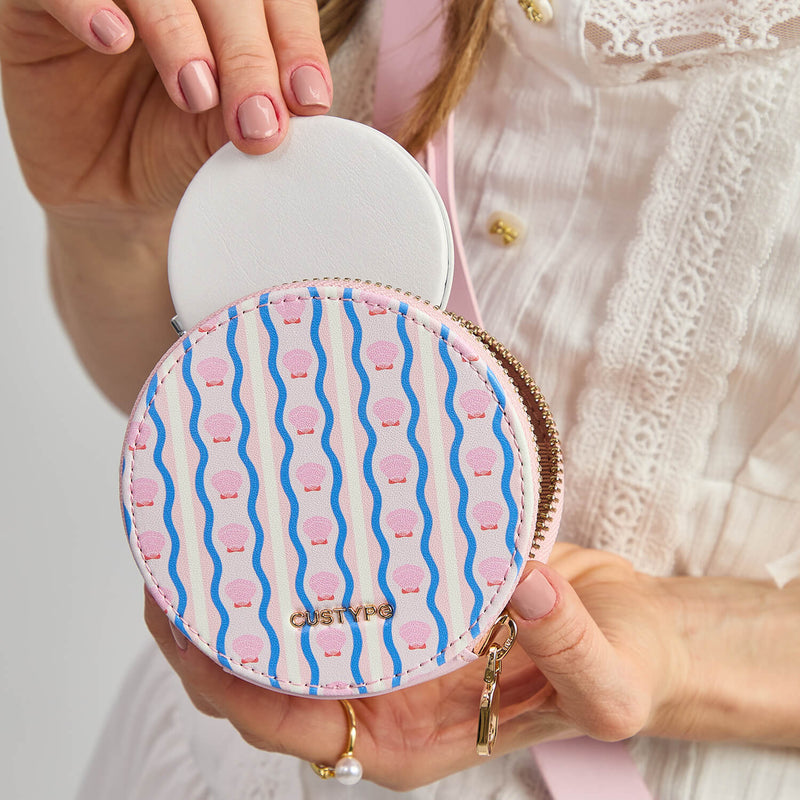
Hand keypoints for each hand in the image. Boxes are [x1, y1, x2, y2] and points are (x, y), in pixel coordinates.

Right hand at [0, 0, 330, 219]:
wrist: (113, 197)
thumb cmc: (175, 153)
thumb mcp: (225, 135)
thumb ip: (261, 107)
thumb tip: (302, 100)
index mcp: (229, 8)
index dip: (294, 41)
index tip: (308, 99)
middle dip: (246, 53)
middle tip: (255, 119)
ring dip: (178, 30)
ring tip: (195, 94)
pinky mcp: (35, 1)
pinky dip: (86, 1)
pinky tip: (113, 38)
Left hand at [144, 543, 685, 789]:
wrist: (631, 627)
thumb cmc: (623, 668)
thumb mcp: (614, 681)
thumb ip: (575, 649)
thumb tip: (527, 590)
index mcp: (411, 739)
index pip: (296, 726)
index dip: (234, 685)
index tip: (191, 627)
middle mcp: (386, 697)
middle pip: (269, 680)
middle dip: (208, 638)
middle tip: (170, 570)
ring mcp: (391, 648)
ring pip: (293, 632)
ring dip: (241, 597)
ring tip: (201, 538)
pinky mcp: (406, 600)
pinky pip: (336, 586)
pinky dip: (299, 562)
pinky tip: (284, 518)